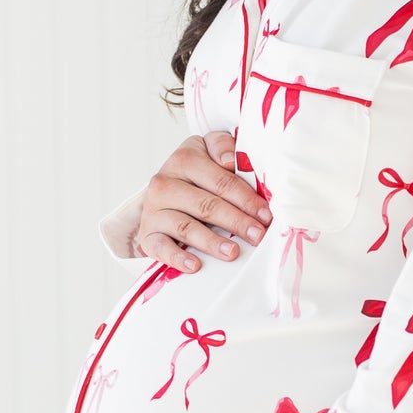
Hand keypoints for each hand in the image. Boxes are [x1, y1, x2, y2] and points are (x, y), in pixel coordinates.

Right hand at [131, 130, 270, 270]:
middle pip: (206, 205)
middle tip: (257, 235)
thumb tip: (231, 161)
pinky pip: (160, 247)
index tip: (265, 215)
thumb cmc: (198, 175)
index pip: (221, 180)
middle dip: (236, 221)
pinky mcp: (147, 233)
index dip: (246, 198)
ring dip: (212, 241)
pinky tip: (194, 265)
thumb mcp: (210, 152)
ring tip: (233, 252)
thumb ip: (224, 147)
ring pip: (185, 227)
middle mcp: (164, 183)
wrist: (165, 192)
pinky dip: (177, 257)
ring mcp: (154, 209)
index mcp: (184, 159)